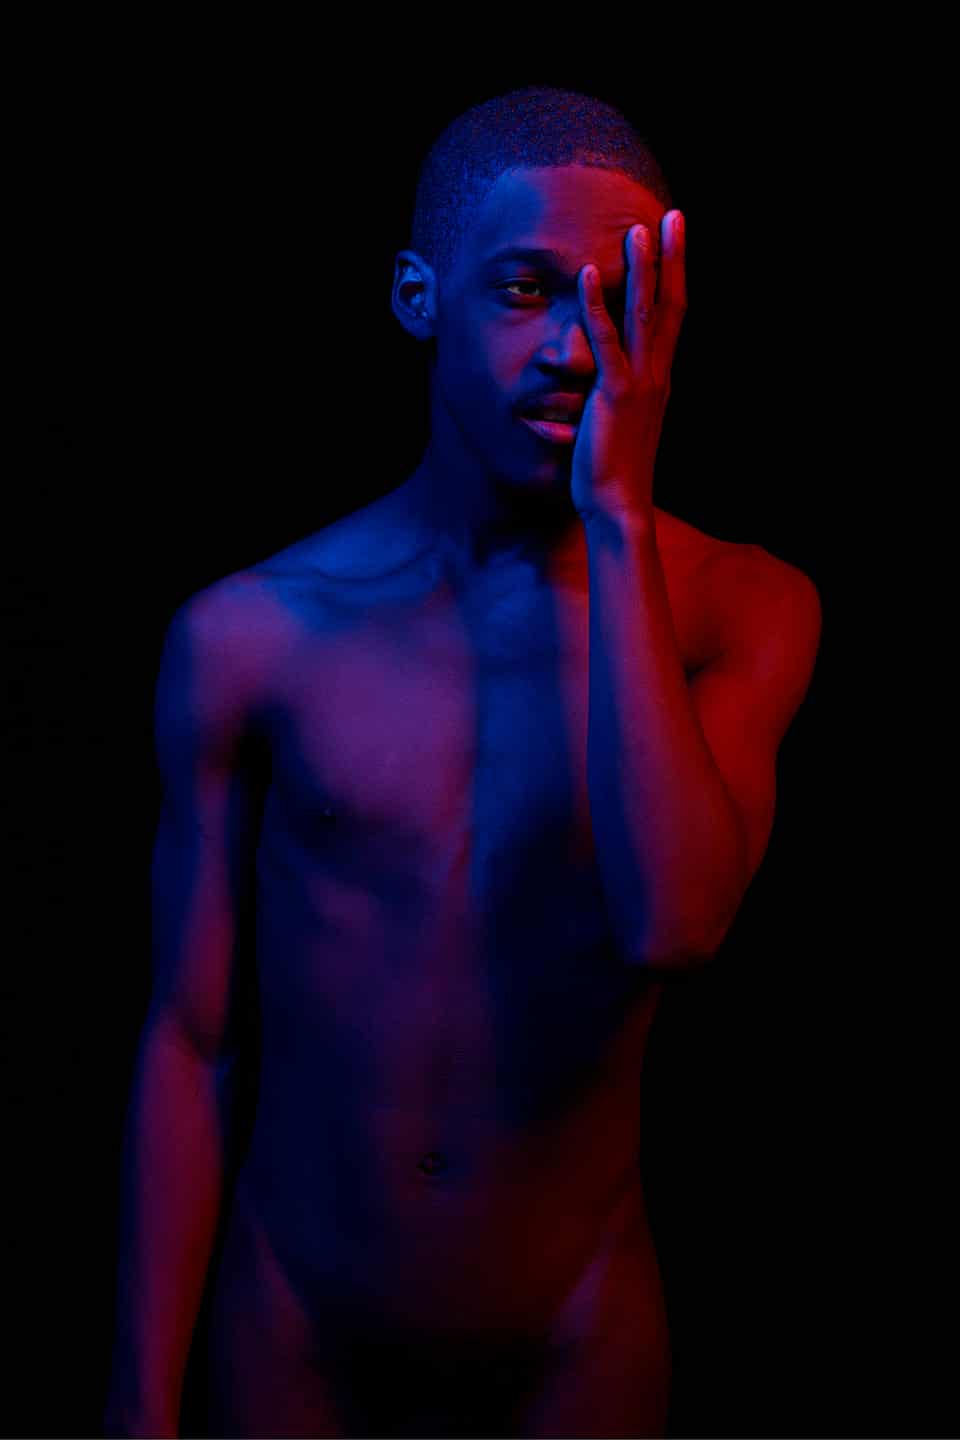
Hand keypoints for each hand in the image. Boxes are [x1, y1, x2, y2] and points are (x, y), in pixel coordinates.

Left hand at [571, 209, 686, 523]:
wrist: (619, 506)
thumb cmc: (616, 470)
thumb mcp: (623, 424)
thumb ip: (621, 394)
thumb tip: (612, 380)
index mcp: (661, 379)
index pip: (674, 317)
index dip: (677, 276)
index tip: (677, 240)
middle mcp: (657, 375)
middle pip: (670, 305)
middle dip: (671, 259)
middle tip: (674, 216)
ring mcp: (639, 383)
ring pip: (644, 315)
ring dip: (642, 270)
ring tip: (637, 230)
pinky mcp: (615, 395)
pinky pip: (606, 341)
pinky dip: (598, 305)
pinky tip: (590, 273)